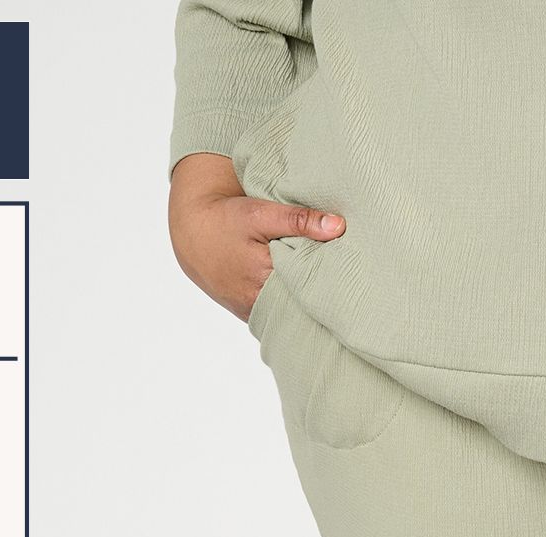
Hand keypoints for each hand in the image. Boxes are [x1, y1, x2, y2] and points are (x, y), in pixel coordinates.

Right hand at [168, 152, 344, 321]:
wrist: (193, 234)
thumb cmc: (225, 220)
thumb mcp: (259, 213)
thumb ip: (298, 220)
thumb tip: (338, 226)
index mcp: (264, 277)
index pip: (310, 284)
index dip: (332, 278)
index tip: (353, 272)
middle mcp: (259, 301)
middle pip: (303, 302)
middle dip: (324, 294)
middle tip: (351, 285)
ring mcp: (254, 310)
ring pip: (292, 312)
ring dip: (309, 304)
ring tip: (335, 295)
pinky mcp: (251, 314)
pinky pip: (279, 314)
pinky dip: (294, 307)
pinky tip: (311, 302)